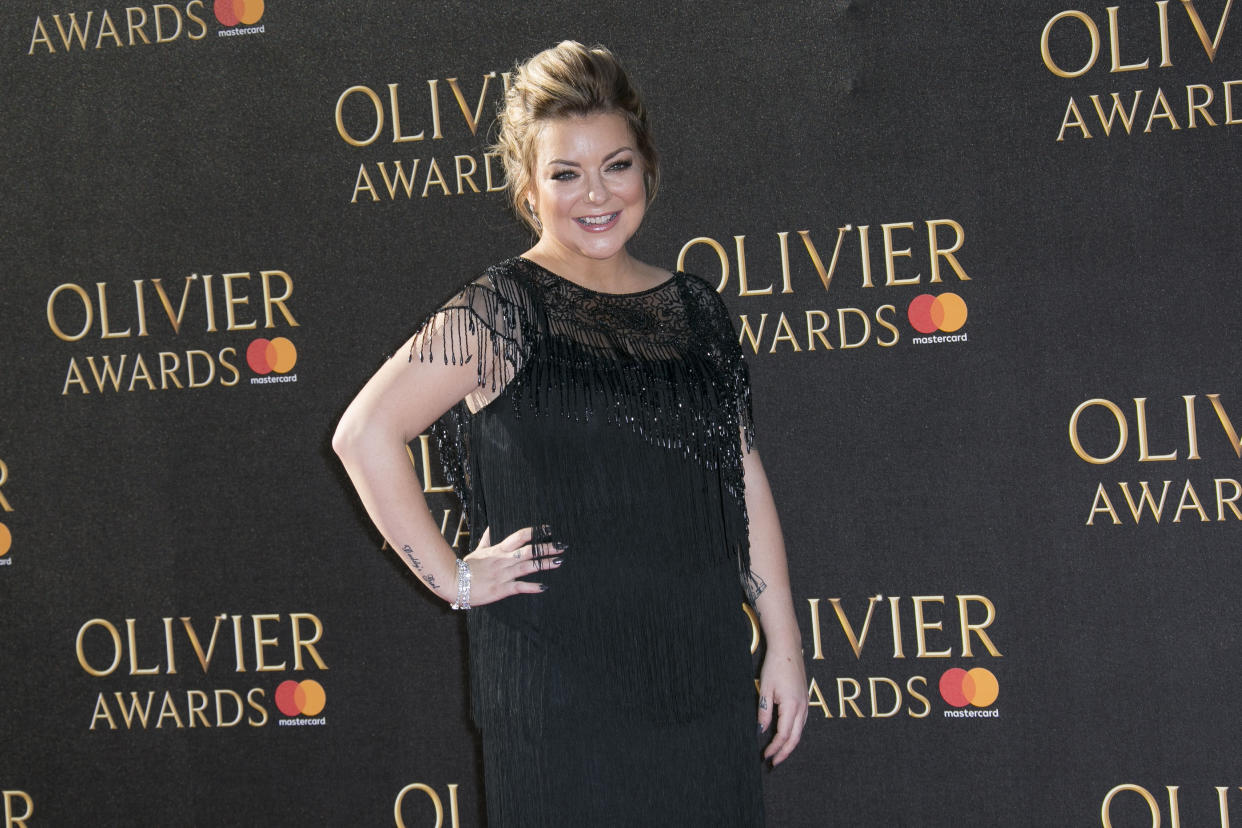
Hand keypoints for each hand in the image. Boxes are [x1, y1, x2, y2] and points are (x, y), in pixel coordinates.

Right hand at [461, 525, 563, 605]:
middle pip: (528, 551)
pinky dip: (532, 587)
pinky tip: (544, 587)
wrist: (454, 583)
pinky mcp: (501, 589)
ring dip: (544, 564)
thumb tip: (491, 528)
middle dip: (546, 548)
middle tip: (562, 545)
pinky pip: (520, 587)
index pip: (519, 537)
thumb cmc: (465, 567)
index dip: (535, 532)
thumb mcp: (477, 551)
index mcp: (499, 550)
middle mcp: (504, 561)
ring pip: (527, 567)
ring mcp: (503, 575)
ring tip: (559, 561)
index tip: (548, 529)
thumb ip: (487, 540)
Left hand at [757, 646, 807, 766]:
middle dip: (784, 752)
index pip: (784, 735)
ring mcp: (805, 703)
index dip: (775, 748)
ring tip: (778, 753)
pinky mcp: (805, 699)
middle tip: (773, 762)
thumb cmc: (775, 666)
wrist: (788, 648)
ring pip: (800, 731)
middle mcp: (802, 707)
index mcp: (792, 705)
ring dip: (790, 744)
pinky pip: (802, 722)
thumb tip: (761, 731)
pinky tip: (787, 736)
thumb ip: (764, 712)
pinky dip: (794, 733)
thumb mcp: (765, 689)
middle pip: (795, 738)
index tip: (766, 756)